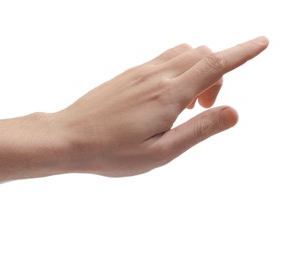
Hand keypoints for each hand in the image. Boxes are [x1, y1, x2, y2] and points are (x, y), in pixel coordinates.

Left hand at [53, 36, 268, 176]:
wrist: (67, 137)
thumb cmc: (111, 152)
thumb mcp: (161, 152)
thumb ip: (199, 131)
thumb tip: (234, 113)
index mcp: (168, 95)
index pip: (215, 64)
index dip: (242, 52)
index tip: (262, 42)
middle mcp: (156, 76)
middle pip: (202, 55)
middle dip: (217, 74)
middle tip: (204, 109)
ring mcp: (139, 72)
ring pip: (182, 54)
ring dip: (196, 72)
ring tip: (185, 107)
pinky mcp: (127, 74)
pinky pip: (162, 60)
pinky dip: (177, 71)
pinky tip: (164, 100)